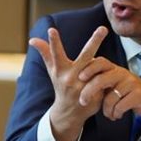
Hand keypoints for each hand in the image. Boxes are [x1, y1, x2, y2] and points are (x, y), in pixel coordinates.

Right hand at [29, 25, 109, 140]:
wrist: (69, 112)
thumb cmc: (61, 85)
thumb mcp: (53, 70)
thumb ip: (45, 53)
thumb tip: (32, 40)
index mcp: (61, 70)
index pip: (57, 54)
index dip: (54, 42)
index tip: (51, 30)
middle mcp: (71, 77)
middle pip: (86, 56)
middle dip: (95, 41)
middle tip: (103, 28)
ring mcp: (83, 86)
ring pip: (99, 66)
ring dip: (102, 62)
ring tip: (106, 61)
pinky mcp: (95, 95)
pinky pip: (105, 79)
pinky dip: (107, 74)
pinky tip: (108, 77)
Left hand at [77, 59, 140, 136]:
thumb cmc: (127, 93)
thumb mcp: (113, 84)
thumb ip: (99, 81)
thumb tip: (77, 83)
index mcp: (114, 69)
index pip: (100, 62)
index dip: (89, 68)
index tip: (80, 77)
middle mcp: (123, 73)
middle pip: (101, 79)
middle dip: (89, 91)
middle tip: (82, 101)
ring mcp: (132, 83)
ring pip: (110, 97)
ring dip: (106, 109)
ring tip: (108, 114)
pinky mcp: (139, 95)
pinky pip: (120, 106)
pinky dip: (115, 113)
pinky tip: (116, 115)